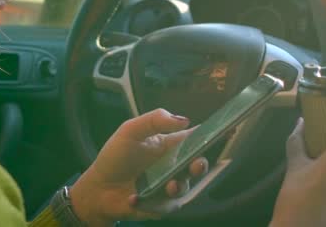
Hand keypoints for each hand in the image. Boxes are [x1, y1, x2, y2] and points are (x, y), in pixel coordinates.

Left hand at [70, 109, 208, 226]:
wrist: (98, 188)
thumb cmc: (115, 157)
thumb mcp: (130, 131)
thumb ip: (154, 119)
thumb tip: (185, 120)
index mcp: (170, 145)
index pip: (195, 138)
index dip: (211, 134)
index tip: (226, 130)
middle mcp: (174, 165)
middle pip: (197, 164)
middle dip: (202, 165)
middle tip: (197, 164)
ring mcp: (170, 186)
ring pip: (186, 187)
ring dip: (180, 186)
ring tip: (170, 185)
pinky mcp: (162, 205)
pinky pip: (167, 205)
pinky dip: (153, 202)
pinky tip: (134, 198)